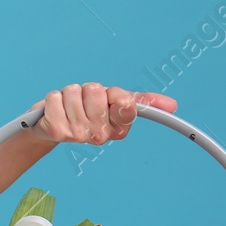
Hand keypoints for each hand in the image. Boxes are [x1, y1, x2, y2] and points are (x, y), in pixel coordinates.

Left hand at [26, 83, 176, 143]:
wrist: (52, 126)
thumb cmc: (86, 110)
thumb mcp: (115, 102)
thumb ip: (142, 100)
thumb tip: (172, 105)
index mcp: (119, 127)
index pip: (126, 103)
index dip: (114, 95)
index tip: (109, 99)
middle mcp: (100, 135)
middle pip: (96, 91)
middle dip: (87, 91)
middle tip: (84, 103)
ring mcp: (78, 135)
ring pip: (74, 92)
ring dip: (68, 94)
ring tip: (69, 107)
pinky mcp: (57, 130)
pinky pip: (55, 97)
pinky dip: (53, 98)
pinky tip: (55, 111)